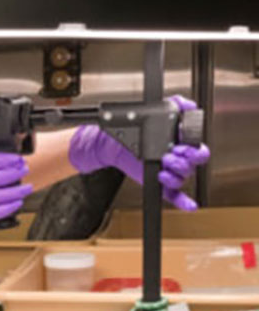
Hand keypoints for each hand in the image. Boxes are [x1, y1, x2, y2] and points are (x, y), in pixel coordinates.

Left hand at [68, 96, 209, 210]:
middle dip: (185, 160)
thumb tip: (187, 105)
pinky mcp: (158, 182)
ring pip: (181, 178)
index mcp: (181, 143)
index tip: (182, 143)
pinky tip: (190, 205)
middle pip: (193, 164)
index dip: (193, 148)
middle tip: (171, 154)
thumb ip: (175, 105)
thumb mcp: (156, 113)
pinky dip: (183, 202)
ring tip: (163, 164)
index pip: (198, 149)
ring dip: (175, 174)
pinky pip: (174, 195)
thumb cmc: (134, 130)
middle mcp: (178, 158)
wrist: (112, 143)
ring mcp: (168, 171)